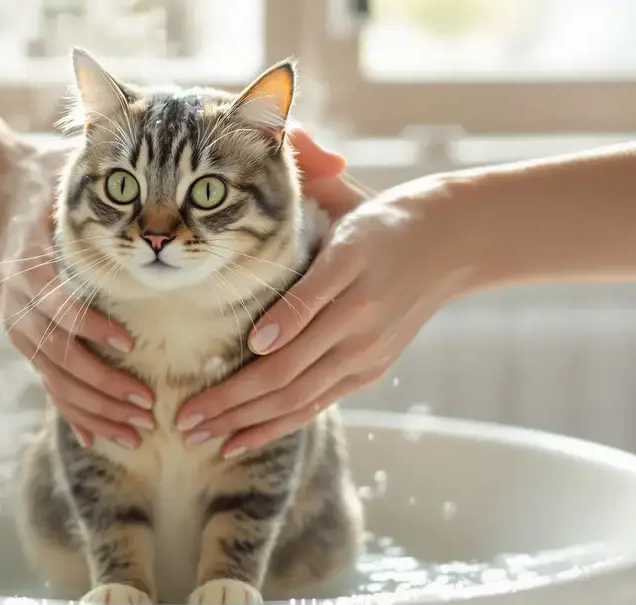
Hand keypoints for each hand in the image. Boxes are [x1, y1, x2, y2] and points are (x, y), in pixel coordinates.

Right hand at [0, 147, 154, 449]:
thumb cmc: (44, 180)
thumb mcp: (67, 173)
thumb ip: (104, 182)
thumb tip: (158, 179)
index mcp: (29, 258)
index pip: (57, 302)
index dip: (89, 325)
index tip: (129, 344)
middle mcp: (17, 297)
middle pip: (58, 353)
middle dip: (102, 385)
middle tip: (146, 406)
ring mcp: (17, 321)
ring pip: (54, 377)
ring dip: (94, 408)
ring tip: (137, 431)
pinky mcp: (24, 336)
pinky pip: (47, 381)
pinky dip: (72, 411)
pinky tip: (99, 438)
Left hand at [176, 167, 474, 458]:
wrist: (451, 243)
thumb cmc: (380, 216)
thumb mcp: (348, 193)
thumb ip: (313, 168)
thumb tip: (289, 130)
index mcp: (351, 263)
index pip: (310, 303)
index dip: (278, 331)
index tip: (243, 351)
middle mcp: (361, 314)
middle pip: (292, 366)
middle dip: (234, 397)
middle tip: (184, 417)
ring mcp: (365, 349)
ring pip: (299, 396)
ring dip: (246, 422)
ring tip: (198, 436)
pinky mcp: (366, 369)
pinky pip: (313, 404)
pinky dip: (274, 426)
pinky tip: (237, 442)